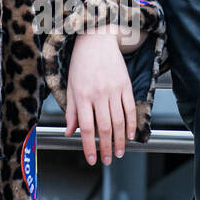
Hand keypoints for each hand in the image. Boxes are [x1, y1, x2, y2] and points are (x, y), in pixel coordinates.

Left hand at [64, 31, 135, 165]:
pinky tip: (130, 135)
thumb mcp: (70, 86)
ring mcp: (114, 89)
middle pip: (105, 127)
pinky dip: (131, 124)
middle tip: (107, 160)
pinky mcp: (126, 85)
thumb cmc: (80, 62)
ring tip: (119, 152)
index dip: (89, 146)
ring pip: (119, 121)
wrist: (96, 39)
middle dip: (106, 148)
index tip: (92, 159)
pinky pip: (130, 108)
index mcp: (82, 95)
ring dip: (120, 140)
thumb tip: (69, 133)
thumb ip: (71, 111)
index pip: (86, 127)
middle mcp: (98, 94)